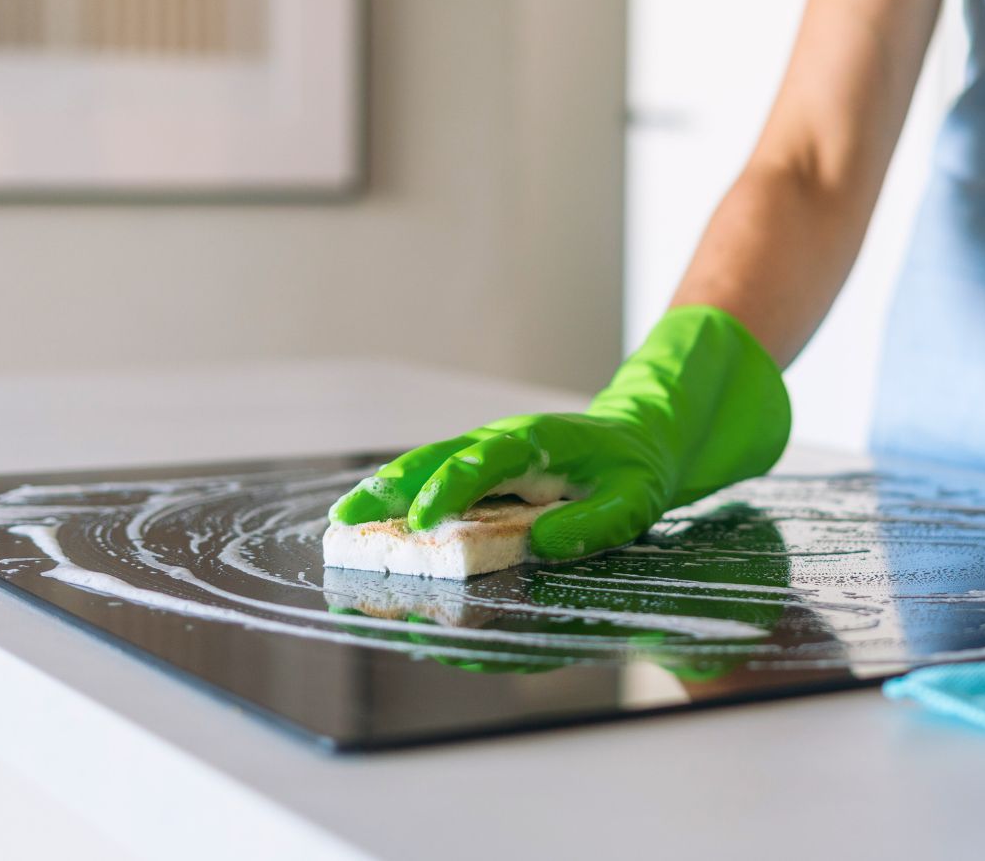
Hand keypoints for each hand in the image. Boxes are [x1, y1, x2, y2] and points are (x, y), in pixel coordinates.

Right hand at [329, 305, 790, 559]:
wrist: (640, 437)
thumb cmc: (636, 471)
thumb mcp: (634, 501)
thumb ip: (594, 525)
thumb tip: (541, 546)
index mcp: (535, 444)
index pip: (483, 464)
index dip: (450, 490)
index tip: (424, 522)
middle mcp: (500, 444)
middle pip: (435, 461)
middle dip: (391, 490)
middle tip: (347, 520)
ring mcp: (487, 456)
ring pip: (427, 468)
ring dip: (386, 493)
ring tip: (344, 522)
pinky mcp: (484, 472)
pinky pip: (437, 481)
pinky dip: (404, 499)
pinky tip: (376, 523)